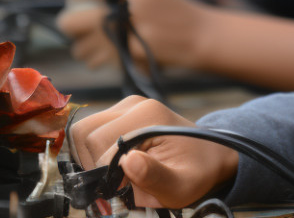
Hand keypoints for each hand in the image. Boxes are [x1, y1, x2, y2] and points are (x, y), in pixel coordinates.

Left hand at [58, 0, 210, 69]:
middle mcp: (125, 14)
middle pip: (72, 21)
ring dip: (81, 43)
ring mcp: (124, 42)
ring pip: (80, 48)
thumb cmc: (171, 6)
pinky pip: (96, 62)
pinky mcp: (127, 62)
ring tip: (89, 38)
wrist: (198, 36)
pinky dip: (95, 57)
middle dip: (68, 21)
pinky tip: (103, 51)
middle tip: (74, 20)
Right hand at [70, 96, 237, 208]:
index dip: (102, 171)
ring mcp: (127, 106)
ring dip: (92, 157)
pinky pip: (93, 130)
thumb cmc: (196, 172)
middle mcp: (134, 104)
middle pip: (86, 132)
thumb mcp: (181, 185)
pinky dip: (96, 151)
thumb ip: (155, 176)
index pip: (98, 142)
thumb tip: (128, 161)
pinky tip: (117, 164)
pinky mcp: (122, 113)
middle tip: (116, 182)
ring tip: (117, 174)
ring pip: (84, 131)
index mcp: (148, 116)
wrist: (209, 156)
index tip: (120, 188)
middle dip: (93, 162)